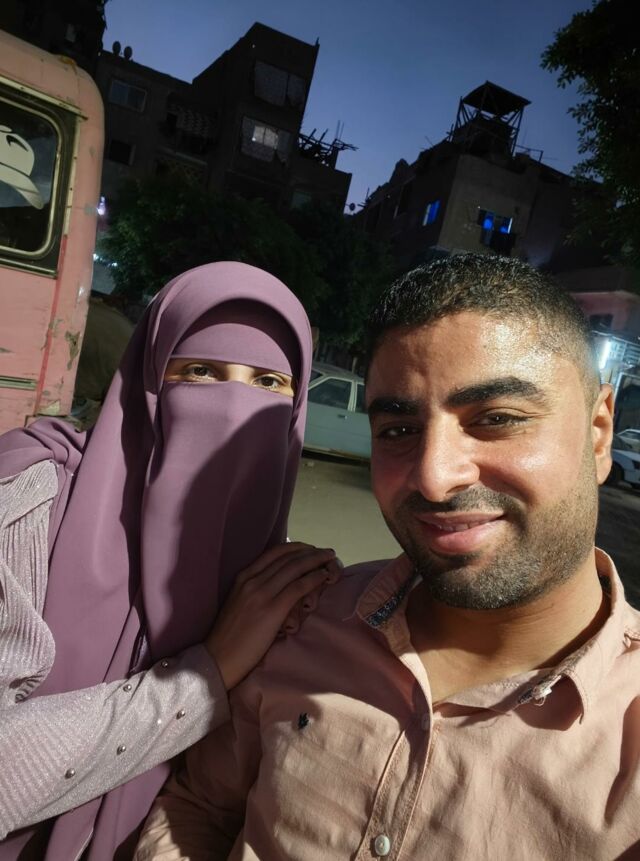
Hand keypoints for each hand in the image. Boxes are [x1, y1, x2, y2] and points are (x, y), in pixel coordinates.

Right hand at [205, 542, 340, 689]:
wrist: (219, 657)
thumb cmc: (230, 635)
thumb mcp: (239, 602)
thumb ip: (255, 589)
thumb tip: (278, 585)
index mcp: (243, 576)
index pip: (274, 553)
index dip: (296, 548)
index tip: (310, 548)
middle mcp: (252, 580)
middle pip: (288, 558)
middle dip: (310, 552)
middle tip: (326, 552)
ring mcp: (262, 593)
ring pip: (295, 568)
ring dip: (316, 561)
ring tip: (330, 559)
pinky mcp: (272, 609)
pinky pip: (298, 587)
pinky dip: (314, 578)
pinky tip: (324, 576)